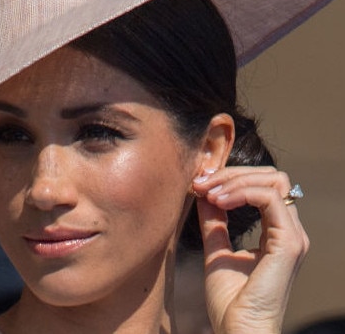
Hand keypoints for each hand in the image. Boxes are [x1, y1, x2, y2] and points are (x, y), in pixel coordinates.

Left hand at [191, 167, 309, 333]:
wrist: (238, 332)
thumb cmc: (230, 301)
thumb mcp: (216, 251)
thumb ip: (214, 223)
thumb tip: (204, 194)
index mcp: (276, 233)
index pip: (263, 186)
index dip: (231, 178)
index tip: (200, 184)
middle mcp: (289, 231)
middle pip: (271, 177)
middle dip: (232, 174)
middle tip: (201, 183)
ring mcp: (292, 236)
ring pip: (273, 181)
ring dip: (234, 180)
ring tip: (207, 192)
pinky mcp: (288, 243)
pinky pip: (270, 198)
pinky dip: (241, 192)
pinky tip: (218, 202)